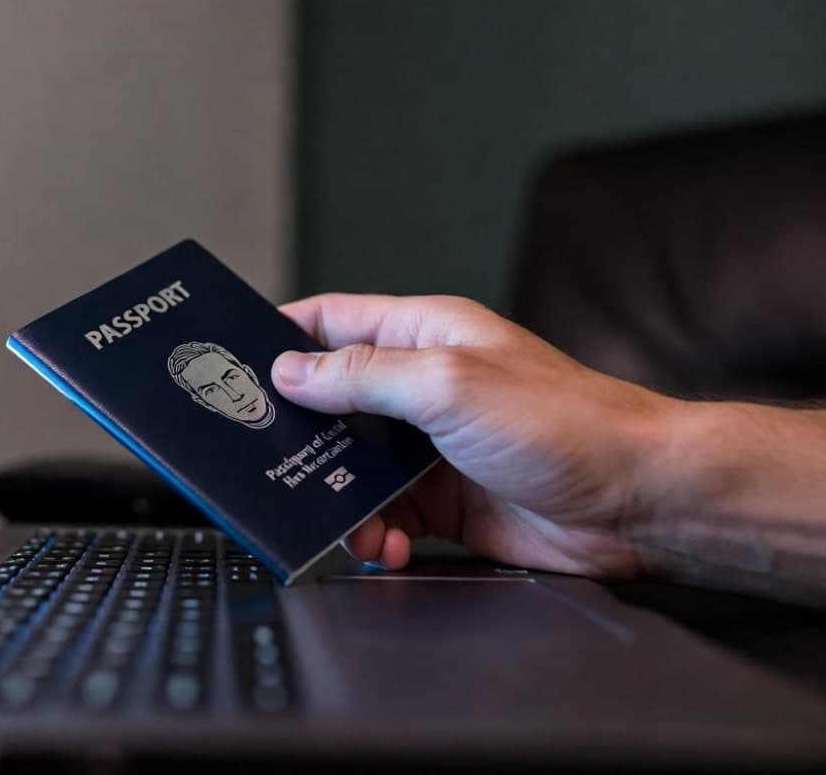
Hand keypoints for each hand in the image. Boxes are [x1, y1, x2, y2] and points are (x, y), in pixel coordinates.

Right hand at [272, 293, 674, 577]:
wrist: (636, 504)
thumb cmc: (564, 423)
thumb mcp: (448, 385)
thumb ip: (363, 376)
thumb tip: (291, 372)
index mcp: (423, 337)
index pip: (332, 321)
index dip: (279, 336)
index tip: (232, 360)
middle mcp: (422, 388)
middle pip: (331, 402)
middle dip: (296, 432)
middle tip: (258, 456)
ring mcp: (430, 447)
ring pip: (349, 469)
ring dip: (335, 497)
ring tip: (342, 522)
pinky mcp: (442, 503)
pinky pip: (382, 516)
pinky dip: (372, 534)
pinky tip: (385, 547)